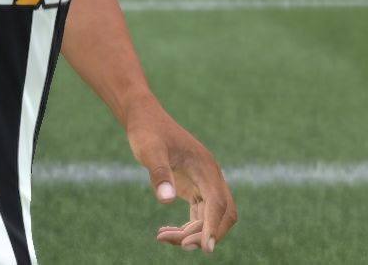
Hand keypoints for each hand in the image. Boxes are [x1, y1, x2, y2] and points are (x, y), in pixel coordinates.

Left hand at [127, 103, 237, 251]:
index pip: (218, 203)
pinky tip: (165, 232)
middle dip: (205, 233)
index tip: (206, 248)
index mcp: (205, 167)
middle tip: (180, 245)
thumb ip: (159, 174)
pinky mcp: (195, 187)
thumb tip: (166, 201)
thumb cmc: (147, 132)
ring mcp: (204, 182)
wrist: (145, 118)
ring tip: (161, 237)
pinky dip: (187, 227)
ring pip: (210, 218)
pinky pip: (200, 215)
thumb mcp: (149, 151)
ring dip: (192, 233)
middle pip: (223, 214)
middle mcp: (210, 176)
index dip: (214, 227)